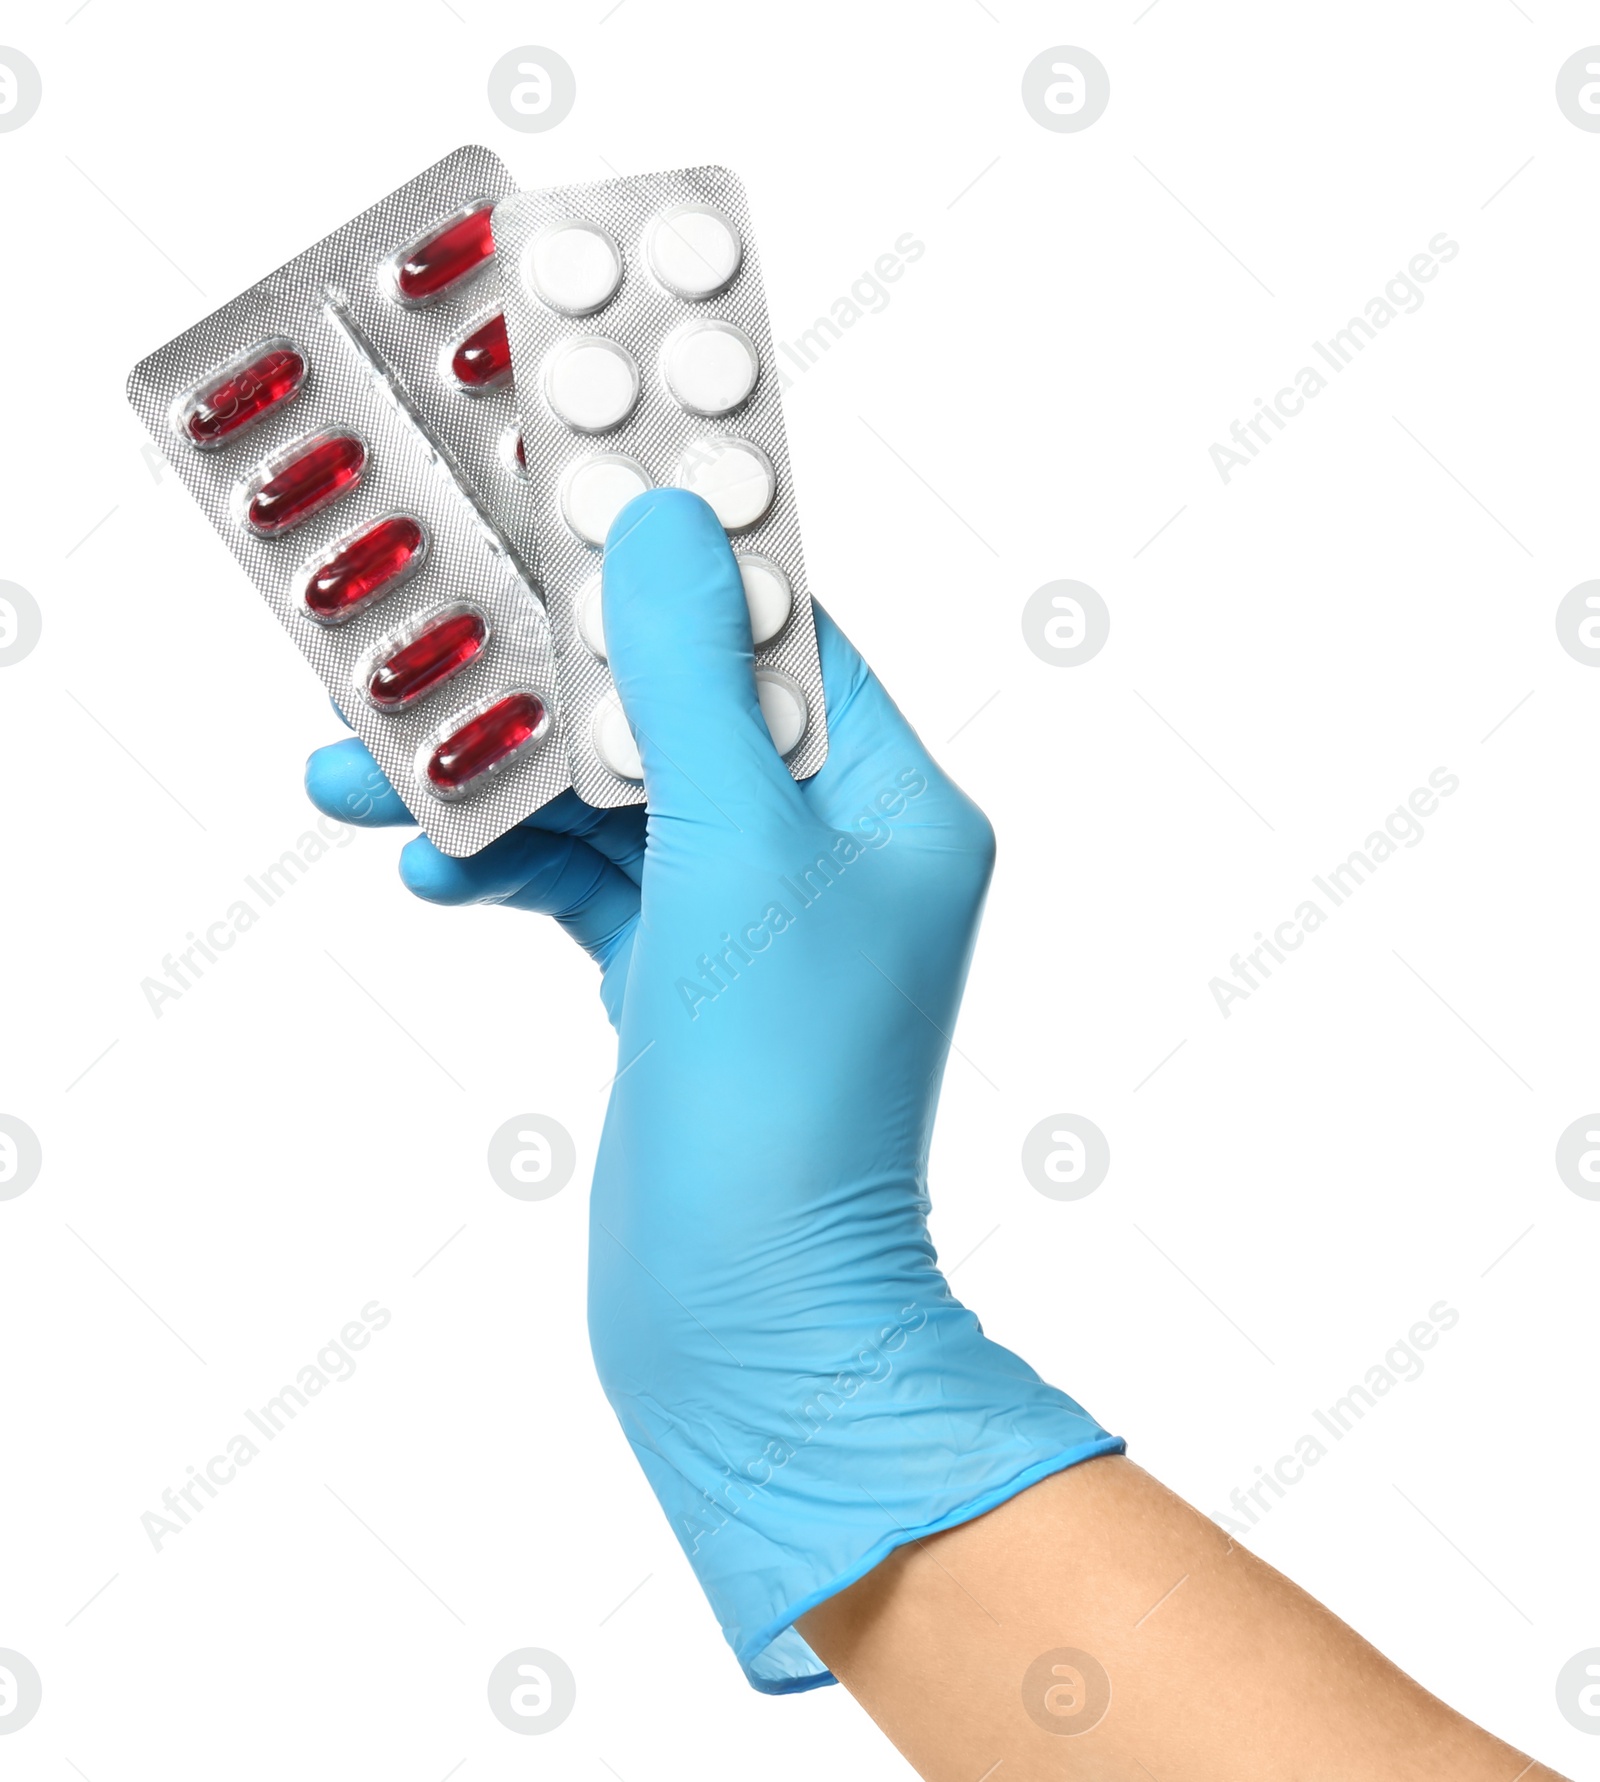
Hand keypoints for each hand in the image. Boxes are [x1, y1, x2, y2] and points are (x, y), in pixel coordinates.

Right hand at [305, 489, 1117, 1689]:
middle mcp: (837, 853)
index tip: (564, 497)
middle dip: (548, 681)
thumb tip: (665, 526)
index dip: (674, 566)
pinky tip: (430, 861)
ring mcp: (755, 923)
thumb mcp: (733, 866)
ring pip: (616, 800)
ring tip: (363, 762)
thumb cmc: (779, 1110)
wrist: (751, 1328)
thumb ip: (688, 692)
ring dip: (500, 780)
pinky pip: (587, 887)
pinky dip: (509, 867)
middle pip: (679, 710)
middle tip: (428, 630)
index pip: (783, 637)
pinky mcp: (681, 985)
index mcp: (895, 807)